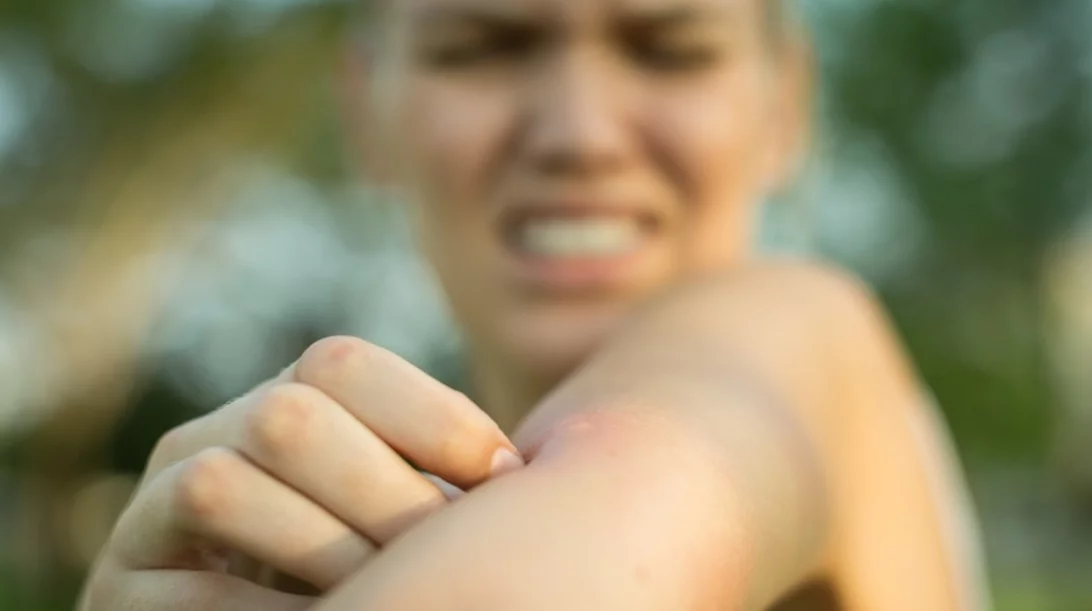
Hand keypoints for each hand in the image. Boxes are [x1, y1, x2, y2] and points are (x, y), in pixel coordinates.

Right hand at [80, 336, 521, 610]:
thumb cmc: (361, 559)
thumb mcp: (400, 506)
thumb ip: (445, 475)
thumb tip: (533, 474)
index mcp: (286, 401)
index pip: (340, 363)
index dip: (430, 415)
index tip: (505, 479)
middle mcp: (211, 434)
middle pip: (288, 416)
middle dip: (383, 489)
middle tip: (445, 550)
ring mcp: (154, 506)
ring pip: (224, 486)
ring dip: (324, 547)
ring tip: (388, 589)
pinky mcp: (123, 585)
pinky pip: (184, 593)